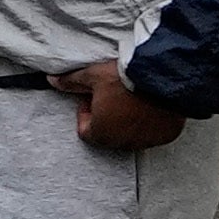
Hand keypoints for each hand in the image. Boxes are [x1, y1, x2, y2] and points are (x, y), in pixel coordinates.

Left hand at [67, 68, 182, 157]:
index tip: (93, 97)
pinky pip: (153, 132)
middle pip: (107, 134)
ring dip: (128, 122)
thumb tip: (52, 80)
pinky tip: (151, 104)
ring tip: (132, 99)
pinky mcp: (166, 135)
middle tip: (112, 96)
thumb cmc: (125, 78)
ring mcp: (147, 141)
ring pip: (131, 135)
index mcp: (101, 133)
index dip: (85, 112)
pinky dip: (150, 123)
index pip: (85, 130)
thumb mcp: (93, 75)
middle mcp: (123, 143)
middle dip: (106, 117)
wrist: (163, 75)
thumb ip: (71, 81)